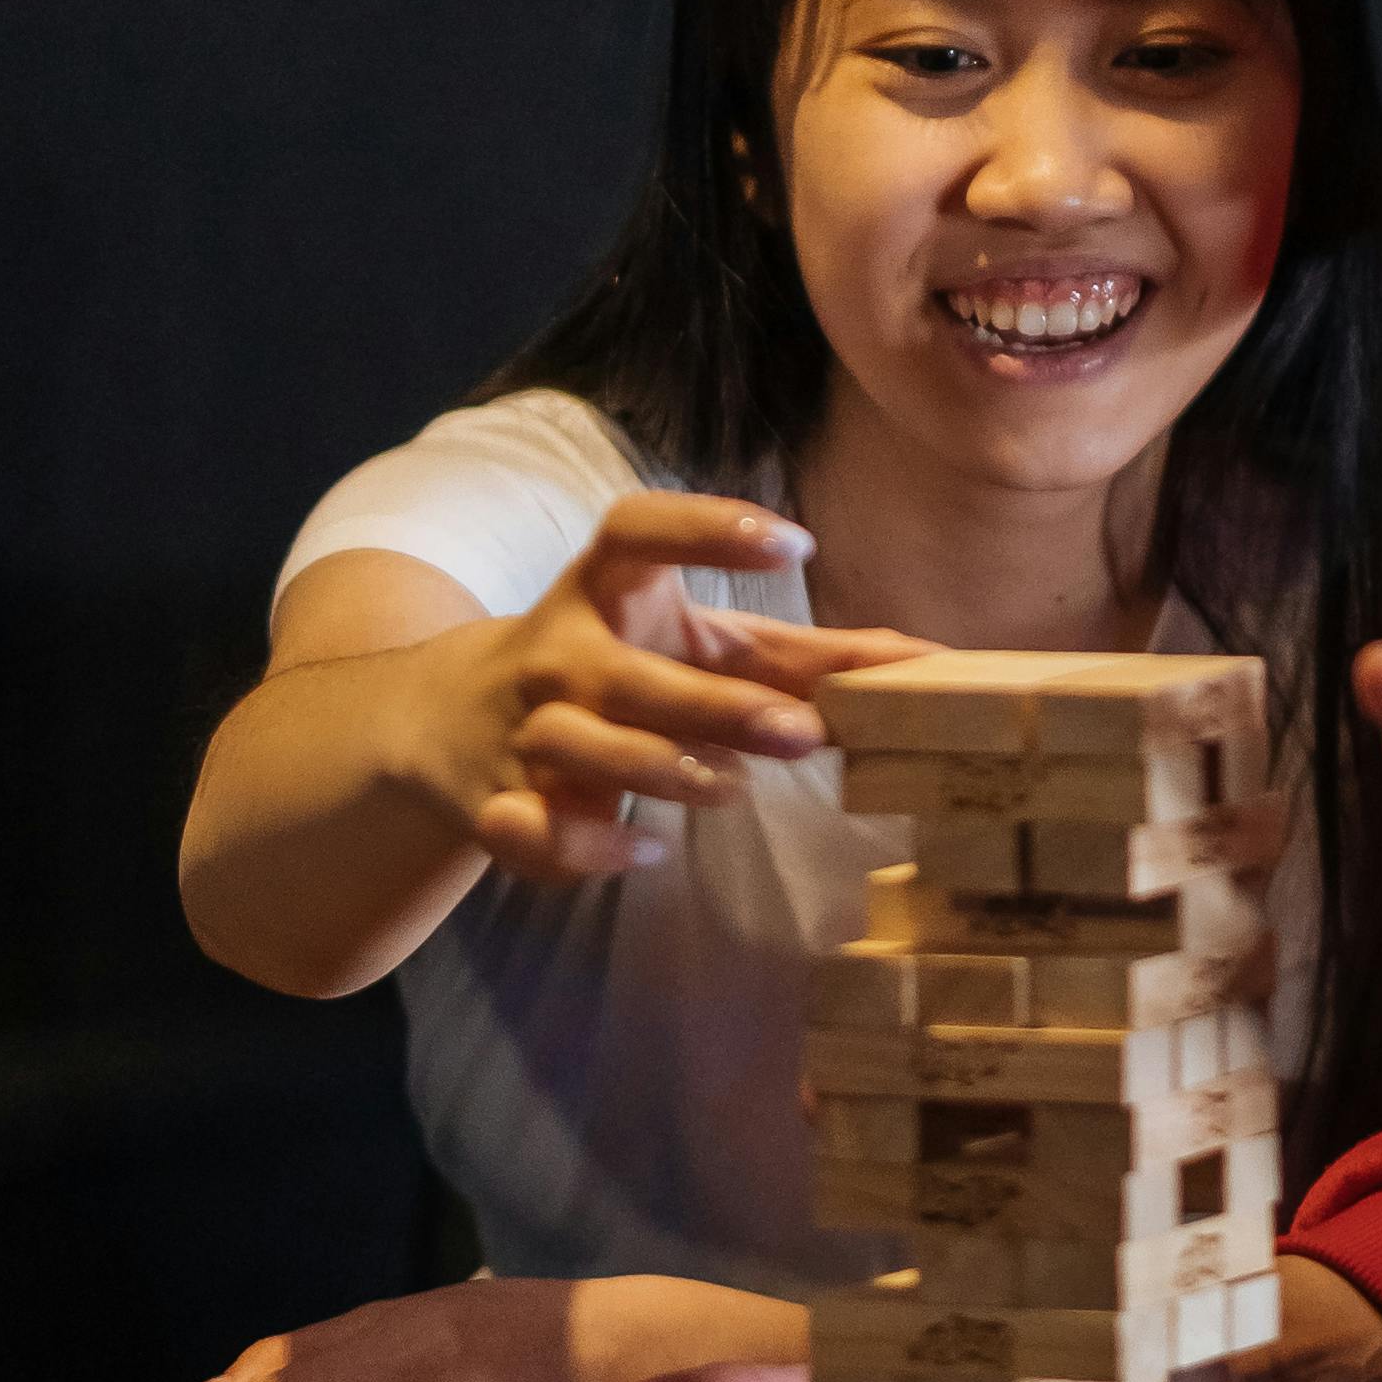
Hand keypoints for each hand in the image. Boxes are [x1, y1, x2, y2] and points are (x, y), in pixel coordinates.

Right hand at [419, 494, 921, 887]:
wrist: (450, 718)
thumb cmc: (620, 666)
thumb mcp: (700, 646)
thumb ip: (807, 658)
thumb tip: (931, 663)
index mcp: (605, 589)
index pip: (638, 530)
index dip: (709, 528)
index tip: (796, 543)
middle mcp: (556, 650)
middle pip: (628, 673)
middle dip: (717, 706)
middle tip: (805, 731)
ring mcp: (523, 728)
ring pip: (577, 747)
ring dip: (659, 771)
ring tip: (730, 788)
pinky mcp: (499, 802)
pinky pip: (531, 830)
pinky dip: (586, 849)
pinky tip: (646, 852)